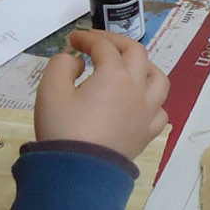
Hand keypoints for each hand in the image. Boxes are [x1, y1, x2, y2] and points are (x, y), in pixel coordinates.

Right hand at [34, 29, 169, 158]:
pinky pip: (160, 110)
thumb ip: (61, 65)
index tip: (72, 39)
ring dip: (143, 66)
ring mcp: (147, 111)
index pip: (103, 46)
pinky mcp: (147, 133)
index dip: (86, 38)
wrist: (79, 172)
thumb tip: (76, 61)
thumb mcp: (50, 90)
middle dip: (116, 42)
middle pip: (136, 52)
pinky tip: (139, 102)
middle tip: (97, 44)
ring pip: (158, 78)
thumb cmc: (63, 129)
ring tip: (127, 67)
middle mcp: (137, 88)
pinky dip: (152, 100)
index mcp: (114, 74)